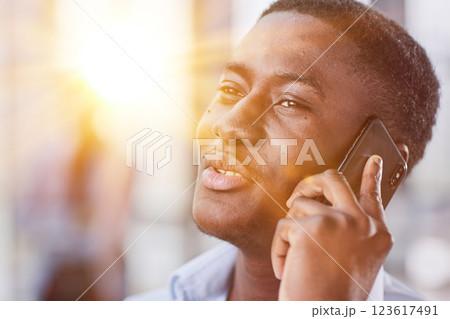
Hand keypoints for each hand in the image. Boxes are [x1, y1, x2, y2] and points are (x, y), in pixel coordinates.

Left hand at [272, 155, 392, 299]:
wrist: (322, 315)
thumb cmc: (332, 295)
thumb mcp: (351, 260)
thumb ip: (347, 232)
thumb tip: (323, 208)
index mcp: (377, 234)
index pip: (373, 196)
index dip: (372, 176)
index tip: (374, 160)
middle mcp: (362, 223)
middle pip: (333, 180)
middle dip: (310, 182)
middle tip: (296, 195)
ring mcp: (339, 221)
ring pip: (299, 206)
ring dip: (291, 233)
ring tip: (297, 262)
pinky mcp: (311, 227)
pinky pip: (283, 227)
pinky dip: (279, 249)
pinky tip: (287, 270)